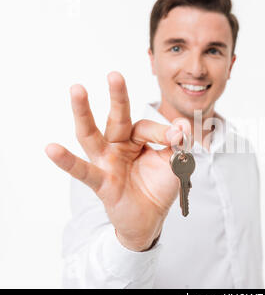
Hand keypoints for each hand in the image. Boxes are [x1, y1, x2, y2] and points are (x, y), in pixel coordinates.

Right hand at [45, 72, 188, 250]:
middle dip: (117, 97)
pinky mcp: (101, 182)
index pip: (146, 127)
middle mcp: (119, 146)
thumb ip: (179, 145)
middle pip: (117, 118)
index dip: (163, 132)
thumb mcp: (174, 164)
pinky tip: (51, 149)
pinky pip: (82, 171)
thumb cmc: (159, 187)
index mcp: (136, 139)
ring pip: (92, 135)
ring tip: (77, 90)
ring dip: (84, 113)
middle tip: (115, 75)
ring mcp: (107, 162)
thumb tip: (183, 126)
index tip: (177, 138)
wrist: (151, 219)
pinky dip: (67, 161)